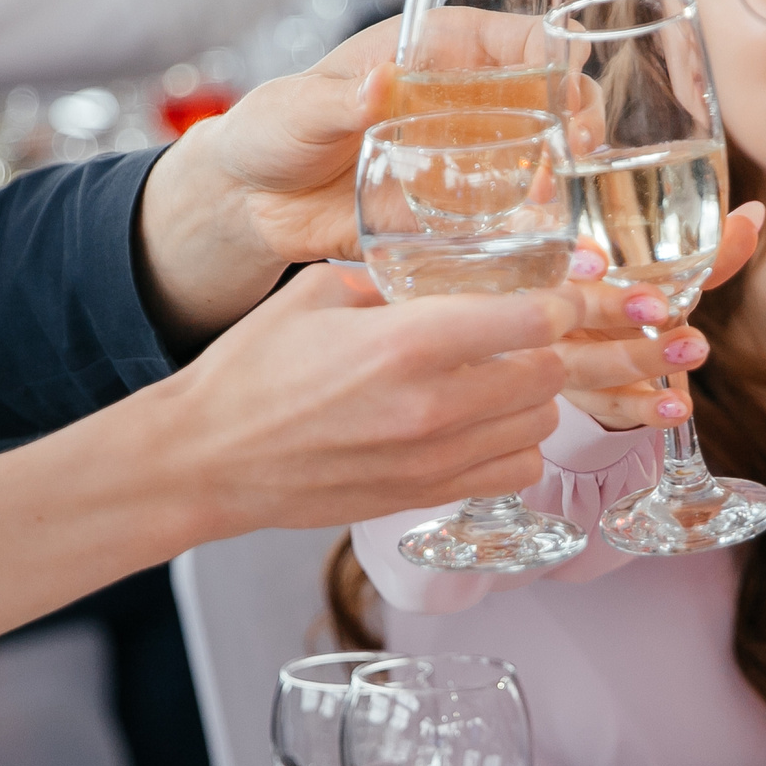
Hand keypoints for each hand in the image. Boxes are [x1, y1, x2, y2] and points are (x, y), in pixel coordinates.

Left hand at [136, 9, 551, 343]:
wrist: (252, 202)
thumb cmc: (273, 129)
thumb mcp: (301, 108)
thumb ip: (341, 101)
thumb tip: (383, 85)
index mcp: (436, 50)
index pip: (518, 36)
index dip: (555, 53)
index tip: (563, 85)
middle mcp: (466, 99)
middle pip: (551, 95)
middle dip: (577, 115)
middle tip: (575, 146)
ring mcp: (468, 155)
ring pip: (543, 153)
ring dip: (564, 169)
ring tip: (550, 193)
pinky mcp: (457, 207)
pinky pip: (512, 210)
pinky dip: (535, 220)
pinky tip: (543, 234)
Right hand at [153, 264, 578, 537]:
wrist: (209, 456)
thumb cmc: (253, 368)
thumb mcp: (321, 292)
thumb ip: (394, 279)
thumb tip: (447, 270)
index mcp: (406, 342)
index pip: (529, 322)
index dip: (557, 303)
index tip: (556, 295)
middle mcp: (431, 406)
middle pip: (547, 376)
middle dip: (546, 348)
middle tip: (528, 333)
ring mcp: (432, 459)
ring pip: (539, 425)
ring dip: (533, 397)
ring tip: (502, 377)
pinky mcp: (425, 496)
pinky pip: (514, 472)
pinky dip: (516, 445)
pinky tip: (487, 425)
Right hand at [557, 202, 763, 429]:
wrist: (611, 355)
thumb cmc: (631, 295)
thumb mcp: (661, 271)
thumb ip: (705, 248)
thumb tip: (755, 215)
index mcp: (555, 261)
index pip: (542, 250)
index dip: (567, 256)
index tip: (598, 260)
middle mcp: (544, 309)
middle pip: (561, 309)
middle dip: (609, 307)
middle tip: (659, 308)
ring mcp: (557, 357)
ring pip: (585, 364)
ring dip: (640, 359)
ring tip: (693, 349)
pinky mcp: (582, 397)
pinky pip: (609, 404)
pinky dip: (646, 407)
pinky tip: (679, 407)